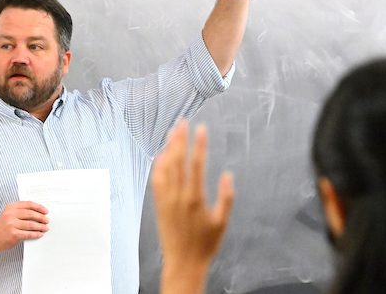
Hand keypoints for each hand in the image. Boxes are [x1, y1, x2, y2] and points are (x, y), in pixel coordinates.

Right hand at [0, 201, 49, 250]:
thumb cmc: (2, 227)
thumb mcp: (8, 214)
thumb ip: (20, 212)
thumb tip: (37, 213)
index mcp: (10, 208)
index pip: (28, 204)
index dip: (39, 207)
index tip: (45, 211)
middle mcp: (10, 215)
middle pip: (31, 214)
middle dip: (41, 217)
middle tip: (47, 220)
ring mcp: (11, 225)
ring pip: (31, 224)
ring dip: (40, 226)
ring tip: (45, 228)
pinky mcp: (13, 234)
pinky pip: (28, 234)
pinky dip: (36, 234)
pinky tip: (39, 234)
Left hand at [153, 121, 234, 273]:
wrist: (183, 263)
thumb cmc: (205, 244)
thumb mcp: (222, 222)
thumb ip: (227, 198)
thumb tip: (228, 175)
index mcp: (195, 199)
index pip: (197, 164)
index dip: (199, 144)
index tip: (201, 128)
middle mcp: (178, 196)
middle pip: (177, 160)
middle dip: (180, 139)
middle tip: (182, 121)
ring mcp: (166, 200)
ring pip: (165, 168)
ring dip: (168, 148)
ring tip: (172, 132)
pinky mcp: (159, 205)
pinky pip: (157, 180)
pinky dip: (158, 165)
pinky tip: (161, 155)